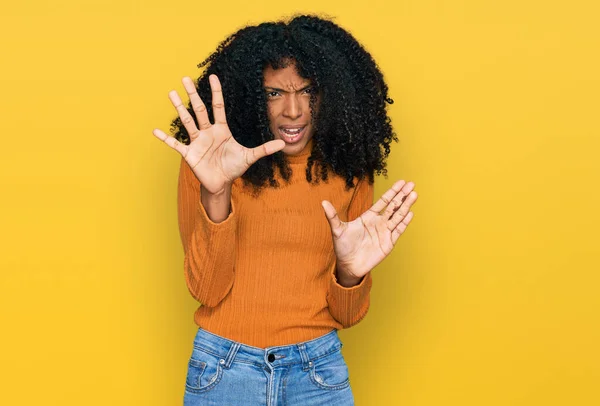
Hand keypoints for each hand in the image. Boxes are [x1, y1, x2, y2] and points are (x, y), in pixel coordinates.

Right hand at [152, 74, 284, 193]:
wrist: (221, 184)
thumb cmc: (233, 167)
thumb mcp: (250, 157)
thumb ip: (265, 149)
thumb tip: (283, 143)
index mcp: (221, 130)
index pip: (218, 107)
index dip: (216, 92)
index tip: (213, 76)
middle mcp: (207, 132)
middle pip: (199, 110)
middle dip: (193, 94)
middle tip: (186, 77)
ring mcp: (197, 142)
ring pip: (187, 122)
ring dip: (179, 109)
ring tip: (171, 93)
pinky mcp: (189, 154)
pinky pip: (175, 144)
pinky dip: (166, 138)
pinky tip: (155, 130)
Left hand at [322, 180, 417, 281]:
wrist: (349, 266)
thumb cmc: (343, 247)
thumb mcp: (337, 230)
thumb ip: (332, 216)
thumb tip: (323, 202)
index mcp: (368, 217)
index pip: (383, 201)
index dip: (392, 192)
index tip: (401, 182)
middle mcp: (378, 223)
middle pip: (393, 206)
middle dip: (402, 195)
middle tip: (412, 184)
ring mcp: (385, 232)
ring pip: (398, 216)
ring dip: (406, 206)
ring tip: (414, 194)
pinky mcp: (388, 243)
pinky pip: (398, 230)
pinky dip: (404, 222)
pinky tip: (410, 213)